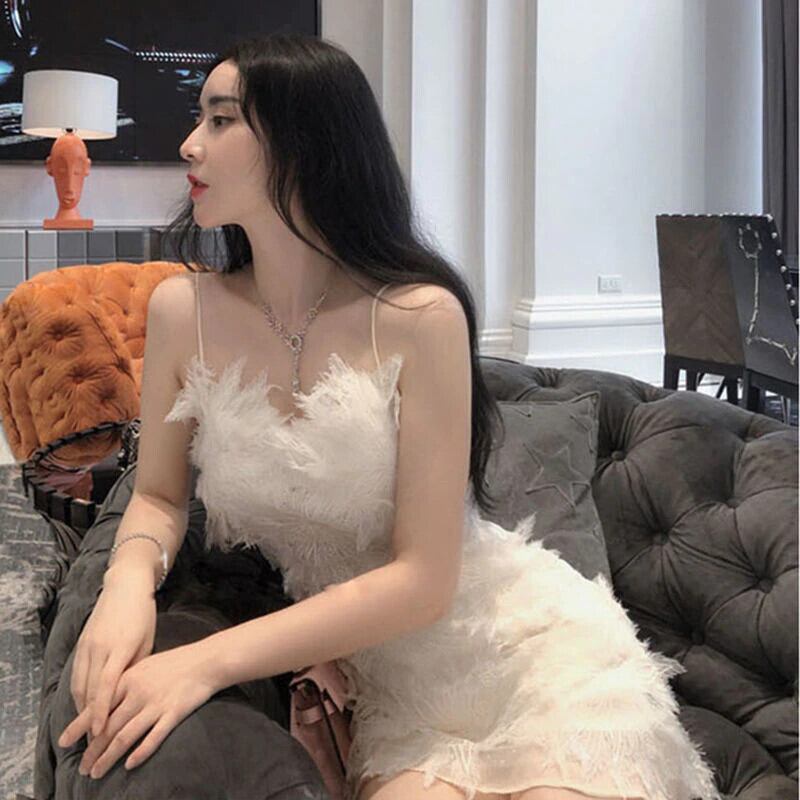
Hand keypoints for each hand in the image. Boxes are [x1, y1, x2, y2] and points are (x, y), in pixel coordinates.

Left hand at [58, 643, 217, 779]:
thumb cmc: (176, 662)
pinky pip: (154, 738)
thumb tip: (105, 703)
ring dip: (108, 757)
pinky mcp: (174, 714)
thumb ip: (125, 683)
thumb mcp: (145, 665)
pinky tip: (129, 765)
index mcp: (129, 679)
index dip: (79, 726)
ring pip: (125, 736)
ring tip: (96, 772)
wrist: (207, 660)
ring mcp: (156, 704)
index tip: (63, 742)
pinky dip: (140, 753)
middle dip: (92, 750)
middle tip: (82, 768)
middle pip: (109, 727)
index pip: (98, 706)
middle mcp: (139, 693)